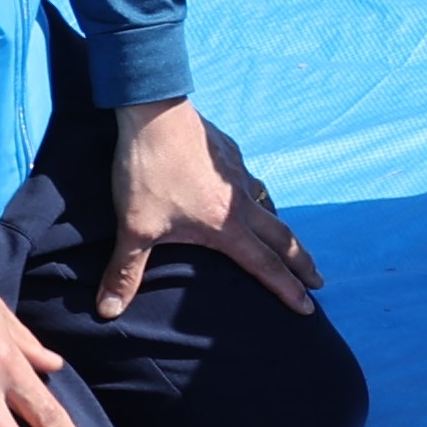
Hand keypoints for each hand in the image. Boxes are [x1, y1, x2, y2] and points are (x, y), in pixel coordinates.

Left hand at [103, 98, 321, 318]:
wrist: (154, 113)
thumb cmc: (148, 174)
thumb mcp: (134, 228)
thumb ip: (125, 272)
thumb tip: (108, 312)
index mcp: (226, 227)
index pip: (265, 266)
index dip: (288, 290)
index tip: (308, 308)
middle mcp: (242, 203)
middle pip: (283, 238)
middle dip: (303, 263)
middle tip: (318, 279)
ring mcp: (238, 175)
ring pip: (269, 206)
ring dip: (280, 228)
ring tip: (283, 240)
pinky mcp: (229, 152)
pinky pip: (249, 181)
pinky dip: (255, 196)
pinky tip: (243, 194)